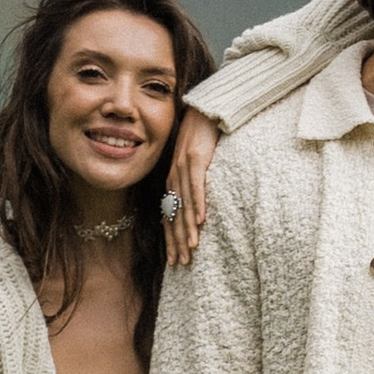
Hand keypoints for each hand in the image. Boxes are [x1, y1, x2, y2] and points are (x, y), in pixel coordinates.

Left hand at [164, 109, 219, 267]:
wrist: (203, 111)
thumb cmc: (200, 138)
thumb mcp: (194, 164)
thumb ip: (193, 184)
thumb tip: (197, 207)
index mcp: (172, 181)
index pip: (170, 216)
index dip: (172, 239)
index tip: (175, 260)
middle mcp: (174, 178)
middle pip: (175, 215)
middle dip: (178, 241)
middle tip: (182, 262)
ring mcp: (183, 168)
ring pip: (184, 204)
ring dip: (188, 228)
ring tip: (192, 247)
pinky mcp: (196, 159)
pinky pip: (197, 185)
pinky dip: (199, 203)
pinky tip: (202, 219)